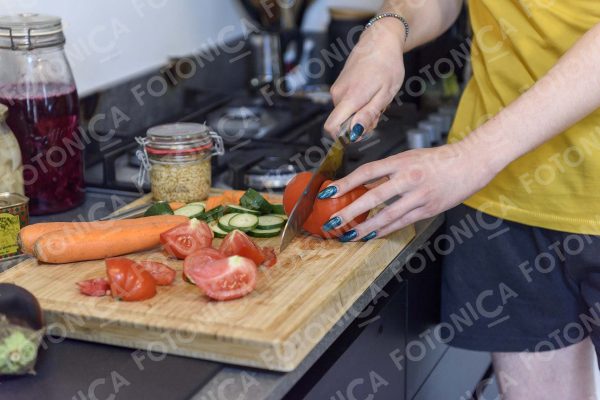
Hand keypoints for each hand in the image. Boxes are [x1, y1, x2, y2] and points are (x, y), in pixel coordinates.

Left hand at [318, 142, 497, 240]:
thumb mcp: (407, 158)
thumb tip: (360, 183)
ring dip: (365, 227)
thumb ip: (385, 172)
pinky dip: (385, 230)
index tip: (327, 192)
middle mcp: (409, 178)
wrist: (469, 163)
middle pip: (373, 196)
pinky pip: (402, 222)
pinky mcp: (429, 209)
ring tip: (348, 234)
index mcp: (401, 161)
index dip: (345, 183)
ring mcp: (420, 195)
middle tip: (333, 221)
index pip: (366, 172)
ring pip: (387, 215)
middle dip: (350, 211)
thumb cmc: (436, 160)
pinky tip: (371, 236)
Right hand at [324, 18, 406, 140]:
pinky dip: (359, 104)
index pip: (331, 127)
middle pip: (343, 123)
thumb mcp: (385, 94)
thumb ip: (368, 115)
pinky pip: (346, 104)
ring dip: (362, 112)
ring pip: (346, 114)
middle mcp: (338, 94)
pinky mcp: (338, 85)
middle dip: (360, 123)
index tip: (361, 132)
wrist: (380, 40)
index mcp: (350, 97)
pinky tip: (371, 92)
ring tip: (376, 98)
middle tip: (378, 110)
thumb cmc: (387, 64)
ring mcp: (337, 89)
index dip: (344, 136)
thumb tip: (354, 133)